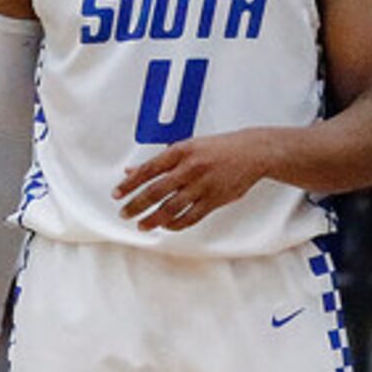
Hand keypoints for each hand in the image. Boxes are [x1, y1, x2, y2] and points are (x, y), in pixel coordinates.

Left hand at [115, 129, 276, 231]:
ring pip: (172, 207)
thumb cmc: (220, 148)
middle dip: (136, 205)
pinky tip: (167, 226)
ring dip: (153, 219)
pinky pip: (191, 216)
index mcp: (181, 151)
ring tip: (142, 225)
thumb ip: (161, 161)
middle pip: (156, 191)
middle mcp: (191, 168)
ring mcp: (204, 185)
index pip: (148, 170)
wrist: (254, 152)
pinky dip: (177, 224)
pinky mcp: (216, 199)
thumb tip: (134, 171)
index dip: (129, 184)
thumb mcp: (187, 146)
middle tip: (125, 213)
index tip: (117, 194)